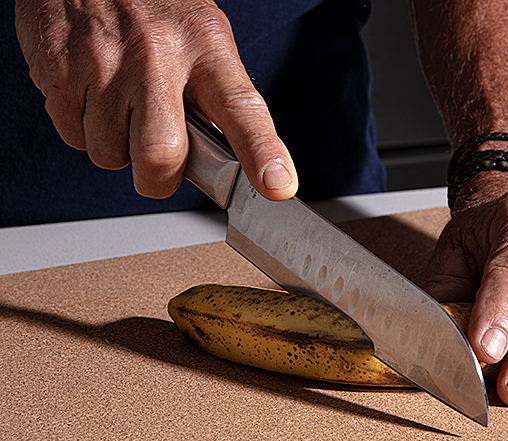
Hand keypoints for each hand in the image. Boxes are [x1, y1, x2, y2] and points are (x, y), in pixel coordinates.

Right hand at [14, 0, 296, 199]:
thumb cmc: (154, 8)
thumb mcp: (203, 38)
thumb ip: (216, 97)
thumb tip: (229, 159)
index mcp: (206, 46)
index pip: (242, 108)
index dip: (262, 153)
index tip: (277, 186)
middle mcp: (157, 54)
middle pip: (160, 154)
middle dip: (158, 178)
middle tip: (160, 167)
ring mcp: (105, 63)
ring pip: (109, 153)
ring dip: (118, 149)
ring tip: (123, 109)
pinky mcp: (61, 72)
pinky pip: (74, 137)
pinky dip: (86, 131)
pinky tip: (96, 97)